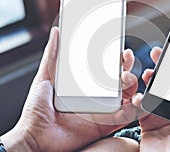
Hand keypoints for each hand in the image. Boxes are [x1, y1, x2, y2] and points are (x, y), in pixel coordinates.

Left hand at [0, 27, 138, 151]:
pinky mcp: (106, 125)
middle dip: (127, 67)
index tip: (120, 49)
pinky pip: (125, 116)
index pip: (106, 68)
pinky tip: (134, 100)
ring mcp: (103, 110)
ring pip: (127, 95)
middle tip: (126, 58)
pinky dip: (134, 108)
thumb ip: (52, 55)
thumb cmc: (37, 109)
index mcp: (85, 84)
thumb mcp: (45, 77)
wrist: (35, 137)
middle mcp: (97, 96)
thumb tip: (57, 31)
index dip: (115, 58)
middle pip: (120, 79)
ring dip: (132, 84)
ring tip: (126, 78)